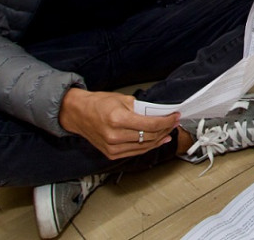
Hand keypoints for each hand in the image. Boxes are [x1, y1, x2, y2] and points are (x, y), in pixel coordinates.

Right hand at [59, 88, 178, 159]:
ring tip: (168, 131)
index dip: (166, 121)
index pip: (150, 124)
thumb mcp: (122, 99)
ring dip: (159, 139)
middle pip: (149, 136)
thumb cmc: (99, 104)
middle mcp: (114, 136)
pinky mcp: (111, 154)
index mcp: (118, 119)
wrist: (78, 114)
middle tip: (174, 123)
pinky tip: (157, 140)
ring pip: (144, 146)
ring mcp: (112, 147)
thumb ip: (142, 108)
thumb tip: (159, 114)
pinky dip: (148, 146)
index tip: (175, 117)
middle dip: (165, 129)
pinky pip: (135, 151)